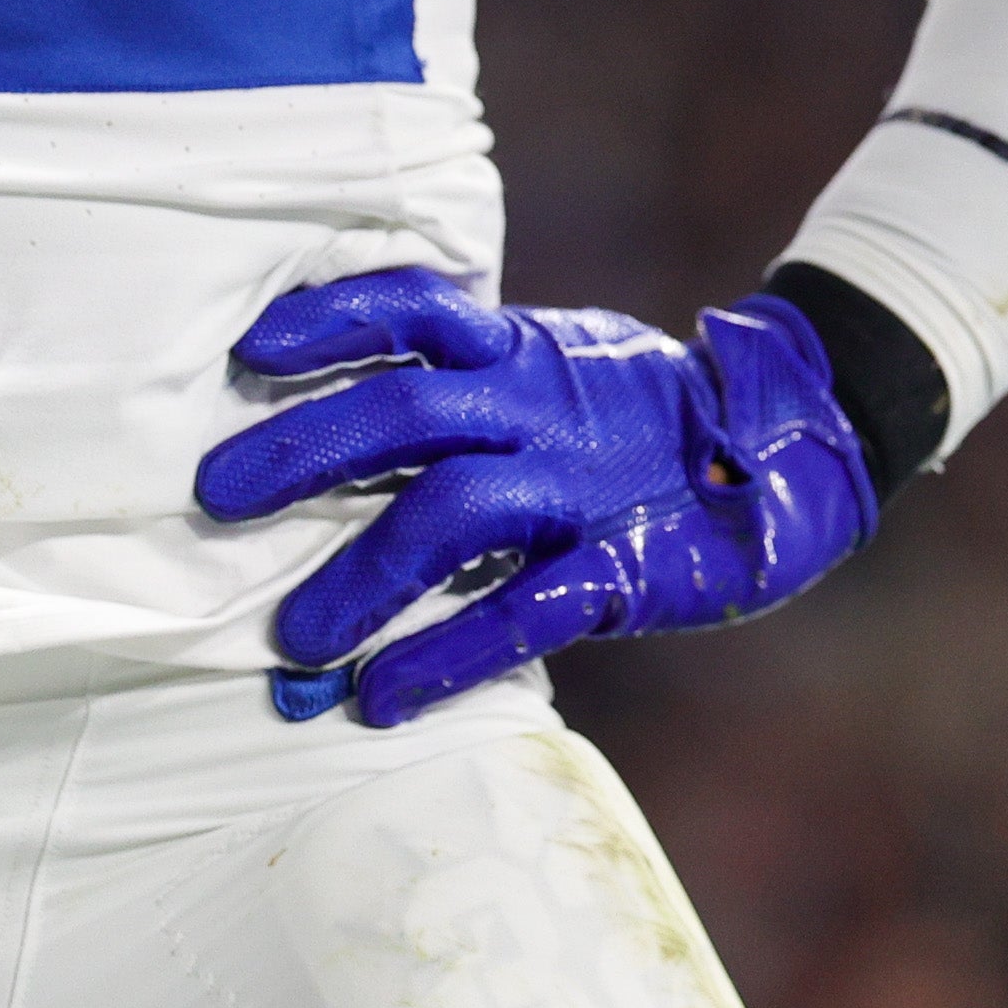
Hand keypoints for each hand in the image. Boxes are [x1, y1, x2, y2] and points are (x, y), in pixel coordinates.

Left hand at [191, 270, 875, 727]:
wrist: (792, 451)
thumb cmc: (639, 417)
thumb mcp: (556, 367)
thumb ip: (466, 382)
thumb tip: (336, 418)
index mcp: (516, 350)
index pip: (411, 309)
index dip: (330, 322)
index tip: (249, 350)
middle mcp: (538, 406)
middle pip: (403, 414)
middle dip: (302, 453)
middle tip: (215, 497)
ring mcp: (578, 486)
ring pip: (448, 516)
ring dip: (361, 579)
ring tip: (292, 644)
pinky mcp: (620, 565)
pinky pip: (521, 611)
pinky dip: (444, 656)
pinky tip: (380, 698)